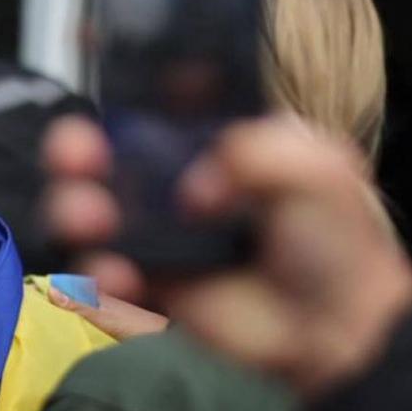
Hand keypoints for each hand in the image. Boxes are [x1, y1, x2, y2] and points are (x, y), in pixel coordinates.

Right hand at [41, 115, 411, 397]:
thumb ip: (256, 152)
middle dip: (72, 150)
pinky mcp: (143, 289)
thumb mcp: (316, 168)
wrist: (339, 332)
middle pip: (95, 157)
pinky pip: (99, 278)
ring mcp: (150, 238)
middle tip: (77, 154)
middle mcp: (167, 187)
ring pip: (84, 214)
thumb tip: (193, 191)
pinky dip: (98, 275)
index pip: (144, 108)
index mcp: (203, 145)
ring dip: (73, 209)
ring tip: (92, 218)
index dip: (112, 94)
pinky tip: (120, 275)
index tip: (91, 79)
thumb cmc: (333, 243)